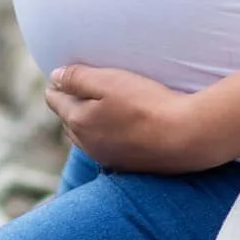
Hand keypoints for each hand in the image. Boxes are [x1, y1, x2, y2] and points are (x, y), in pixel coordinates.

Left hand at [43, 64, 223, 172]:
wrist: (186, 136)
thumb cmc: (146, 104)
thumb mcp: (109, 82)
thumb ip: (77, 78)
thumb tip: (55, 77)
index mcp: (78, 121)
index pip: (54, 99)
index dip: (59, 84)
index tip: (68, 73)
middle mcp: (87, 144)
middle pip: (68, 119)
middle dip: (71, 102)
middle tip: (85, 86)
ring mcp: (107, 158)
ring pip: (86, 136)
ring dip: (89, 120)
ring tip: (103, 104)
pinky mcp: (127, 165)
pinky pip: (106, 147)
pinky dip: (107, 134)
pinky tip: (123, 125)